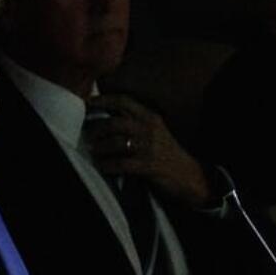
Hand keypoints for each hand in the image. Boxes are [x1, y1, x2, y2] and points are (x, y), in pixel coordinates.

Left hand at [85, 93, 212, 207]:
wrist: (187, 175)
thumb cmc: (166, 153)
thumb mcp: (155, 131)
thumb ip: (136, 122)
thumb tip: (106, 118)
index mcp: (150, 117)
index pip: (124, 101)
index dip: (104, 100)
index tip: (88, 102)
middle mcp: (149, 129)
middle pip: (116, 122)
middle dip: (97, 128)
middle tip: (87, 134)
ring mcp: (149, 148)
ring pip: (116, 143)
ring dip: (100, 148)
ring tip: (93, 151)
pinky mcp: (148, 166)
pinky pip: (121, 164)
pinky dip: (108, 165)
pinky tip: (102, 166)